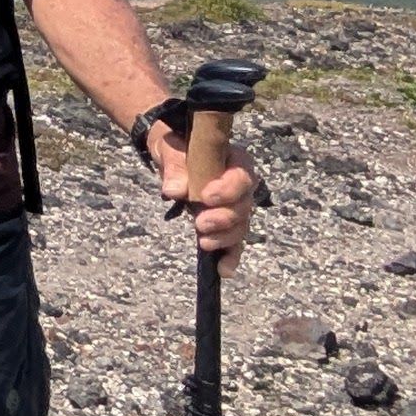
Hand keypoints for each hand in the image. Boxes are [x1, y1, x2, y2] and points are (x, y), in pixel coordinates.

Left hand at [159, 133, 258, 266]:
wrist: (173, 154)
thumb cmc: (177, 145)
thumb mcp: (172, 147)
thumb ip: (175, 165)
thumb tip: (175, 190)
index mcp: (233, 160)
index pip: (242, 176)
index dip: (228, 189)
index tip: (206, 197)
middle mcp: (240, 185)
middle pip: (244, 207)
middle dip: (224, 219)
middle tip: (200, 223)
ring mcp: (233, 206)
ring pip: (240, 227)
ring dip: (224, 238)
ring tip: (203, 242)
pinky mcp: (224, 224)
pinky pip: (233, 243)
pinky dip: (230, 257)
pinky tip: (223, 270)